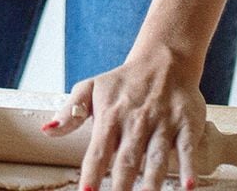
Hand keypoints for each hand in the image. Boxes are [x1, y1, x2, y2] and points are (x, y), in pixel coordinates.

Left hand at [44, 47, 205, 190]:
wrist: (164, 59)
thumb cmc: (124, 81)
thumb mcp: (91, 88)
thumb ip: (70, 112)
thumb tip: (47, 130)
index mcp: (110, 116)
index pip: (98, 151)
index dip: (92, 174)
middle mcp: (136, 122)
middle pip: (127, 160)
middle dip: (121, 187)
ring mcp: (163, 124)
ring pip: (157, 157)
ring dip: (152, 182)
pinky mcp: (187, 124)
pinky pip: (187, 149)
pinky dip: (189, 168)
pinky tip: (188, 187)